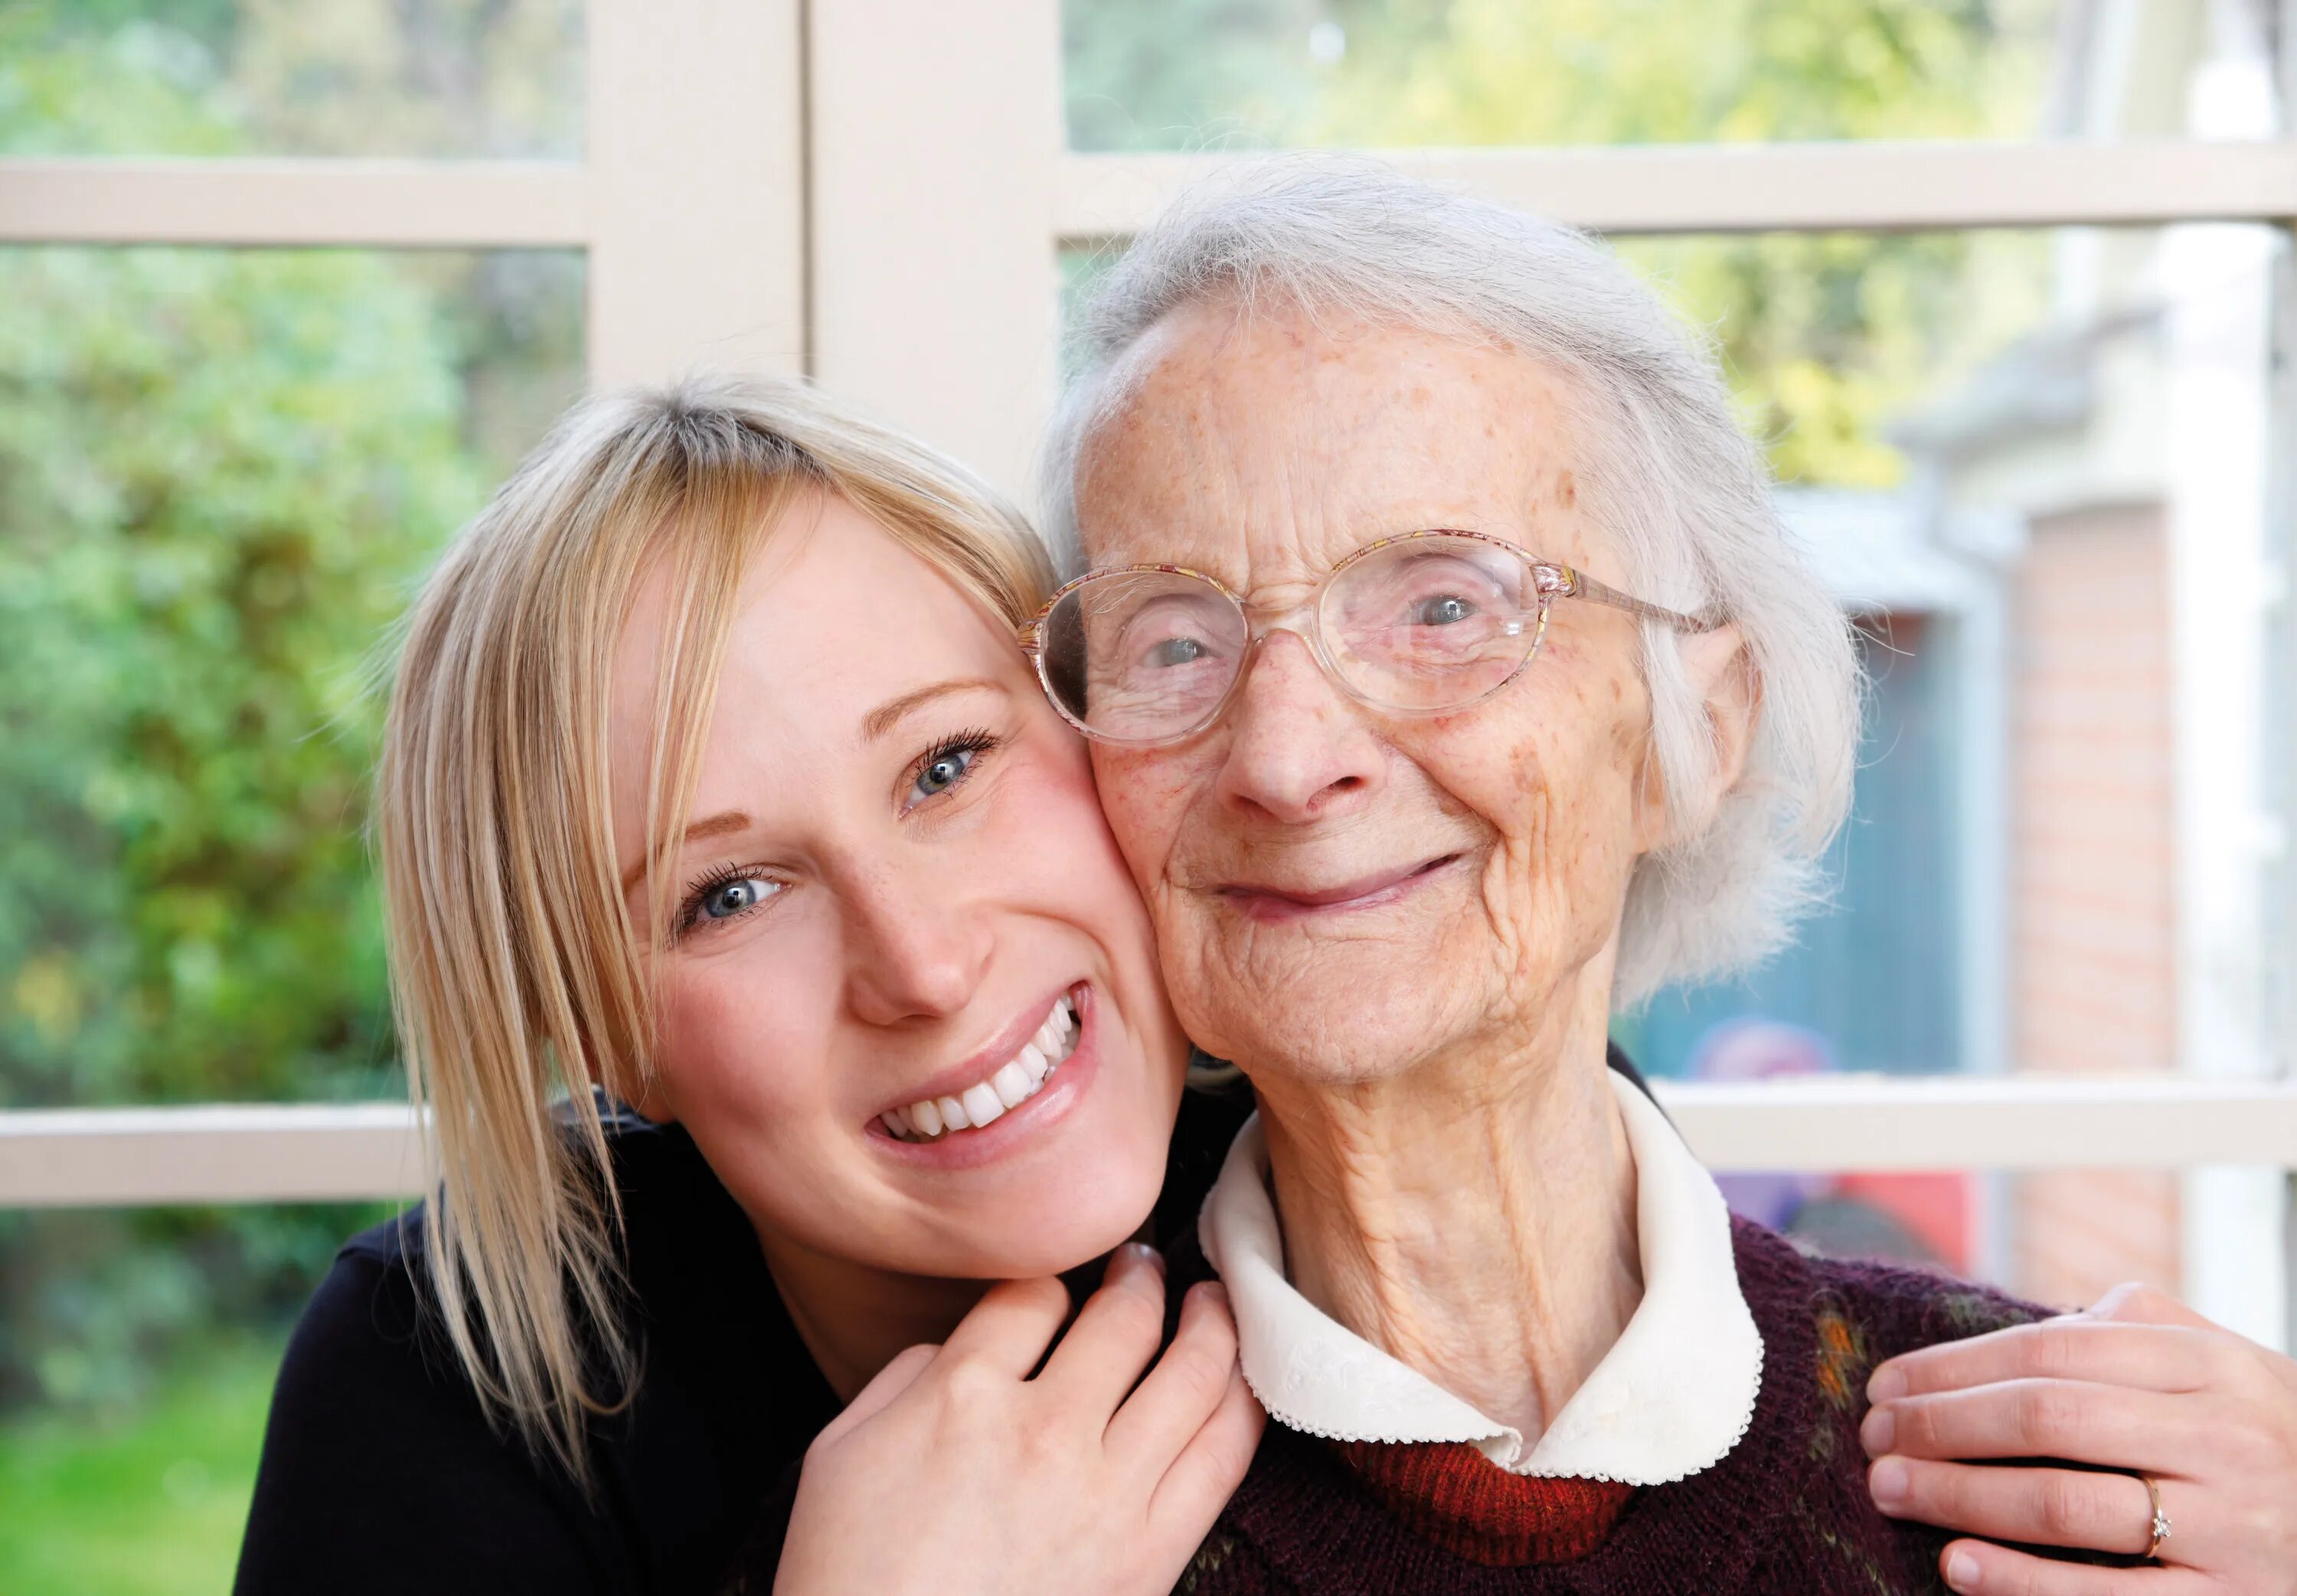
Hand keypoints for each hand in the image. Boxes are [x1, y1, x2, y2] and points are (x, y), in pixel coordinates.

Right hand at [774, 1244, 1264, 1595]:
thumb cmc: (850, 1577)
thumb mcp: (840, 1453)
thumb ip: (904, 1377)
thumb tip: (958, 1349)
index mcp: (962, 1395)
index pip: (1031, 1296)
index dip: (1048, 1281)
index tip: (1056, 1288)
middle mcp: (1045, 1430)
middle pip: (1124, 1319)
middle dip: (1141, 1276)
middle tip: (1145, 1265)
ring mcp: (1106, 1493)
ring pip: (1192, 1374)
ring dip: (1212, 1321)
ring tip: (1214, 1301)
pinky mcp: (1150, 1554)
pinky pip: (1222, 1458)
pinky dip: (1243, 1403)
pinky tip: (1240, 1380)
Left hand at [1860, 1281, 2296, 1593]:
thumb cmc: (2272, 1436)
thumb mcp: (2228, 1365)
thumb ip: (2136, 1329)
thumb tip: (2030, 1325)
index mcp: (2212, 1366)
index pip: (2053, 1351)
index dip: (1954, 1366)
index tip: (1886, 1383)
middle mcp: (2223, 1439)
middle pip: (2048, 1419)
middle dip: (1942, 1426)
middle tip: (1873, 1437)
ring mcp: (2231, 1527)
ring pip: (2067, 1505)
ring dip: (1961, 1497)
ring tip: (1891, 1490)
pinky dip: (2025, 1582)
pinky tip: (1959, 1566)